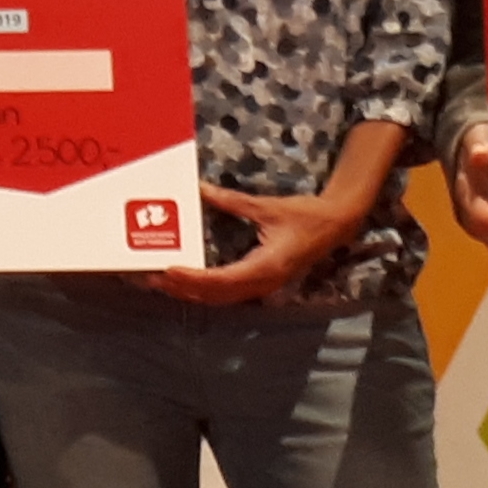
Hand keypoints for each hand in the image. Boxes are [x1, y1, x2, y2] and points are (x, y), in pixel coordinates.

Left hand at [150, 181, 377, 304]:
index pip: (220, 280)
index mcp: (265, 267)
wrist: (336, 225)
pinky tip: (187, 281)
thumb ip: (230, 201)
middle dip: (182, 288)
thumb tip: (200, 189)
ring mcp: (263, 287)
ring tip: (161, 281)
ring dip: (191, 291)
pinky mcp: (262, 283)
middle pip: (215, 295)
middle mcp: (262, 283)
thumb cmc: (305, 216)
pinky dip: (206, 289)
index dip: (192, 279)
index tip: (167, 272)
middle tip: (150, 277)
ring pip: (221, 298)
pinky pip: (229, 293)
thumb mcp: (265, 206)